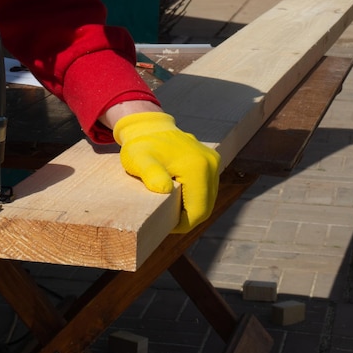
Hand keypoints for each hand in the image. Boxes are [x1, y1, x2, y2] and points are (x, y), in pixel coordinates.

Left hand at [113, 111, 219, 232]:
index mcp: (197, 167)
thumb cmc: (141, 145)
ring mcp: (213, 161)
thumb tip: (163, 190)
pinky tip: (178, 198)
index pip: (198, 210)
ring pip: (208, 199)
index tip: (164, 226)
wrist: (150, 126)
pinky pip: (207, 188)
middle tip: (166, 222)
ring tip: (171, 210)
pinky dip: (195, 197)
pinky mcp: (211, 160)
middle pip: (206, 207)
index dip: (183, 224)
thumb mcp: (139, 160)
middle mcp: (211, 164)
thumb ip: (151, 174)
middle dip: (188, 218)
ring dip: (192, 208)